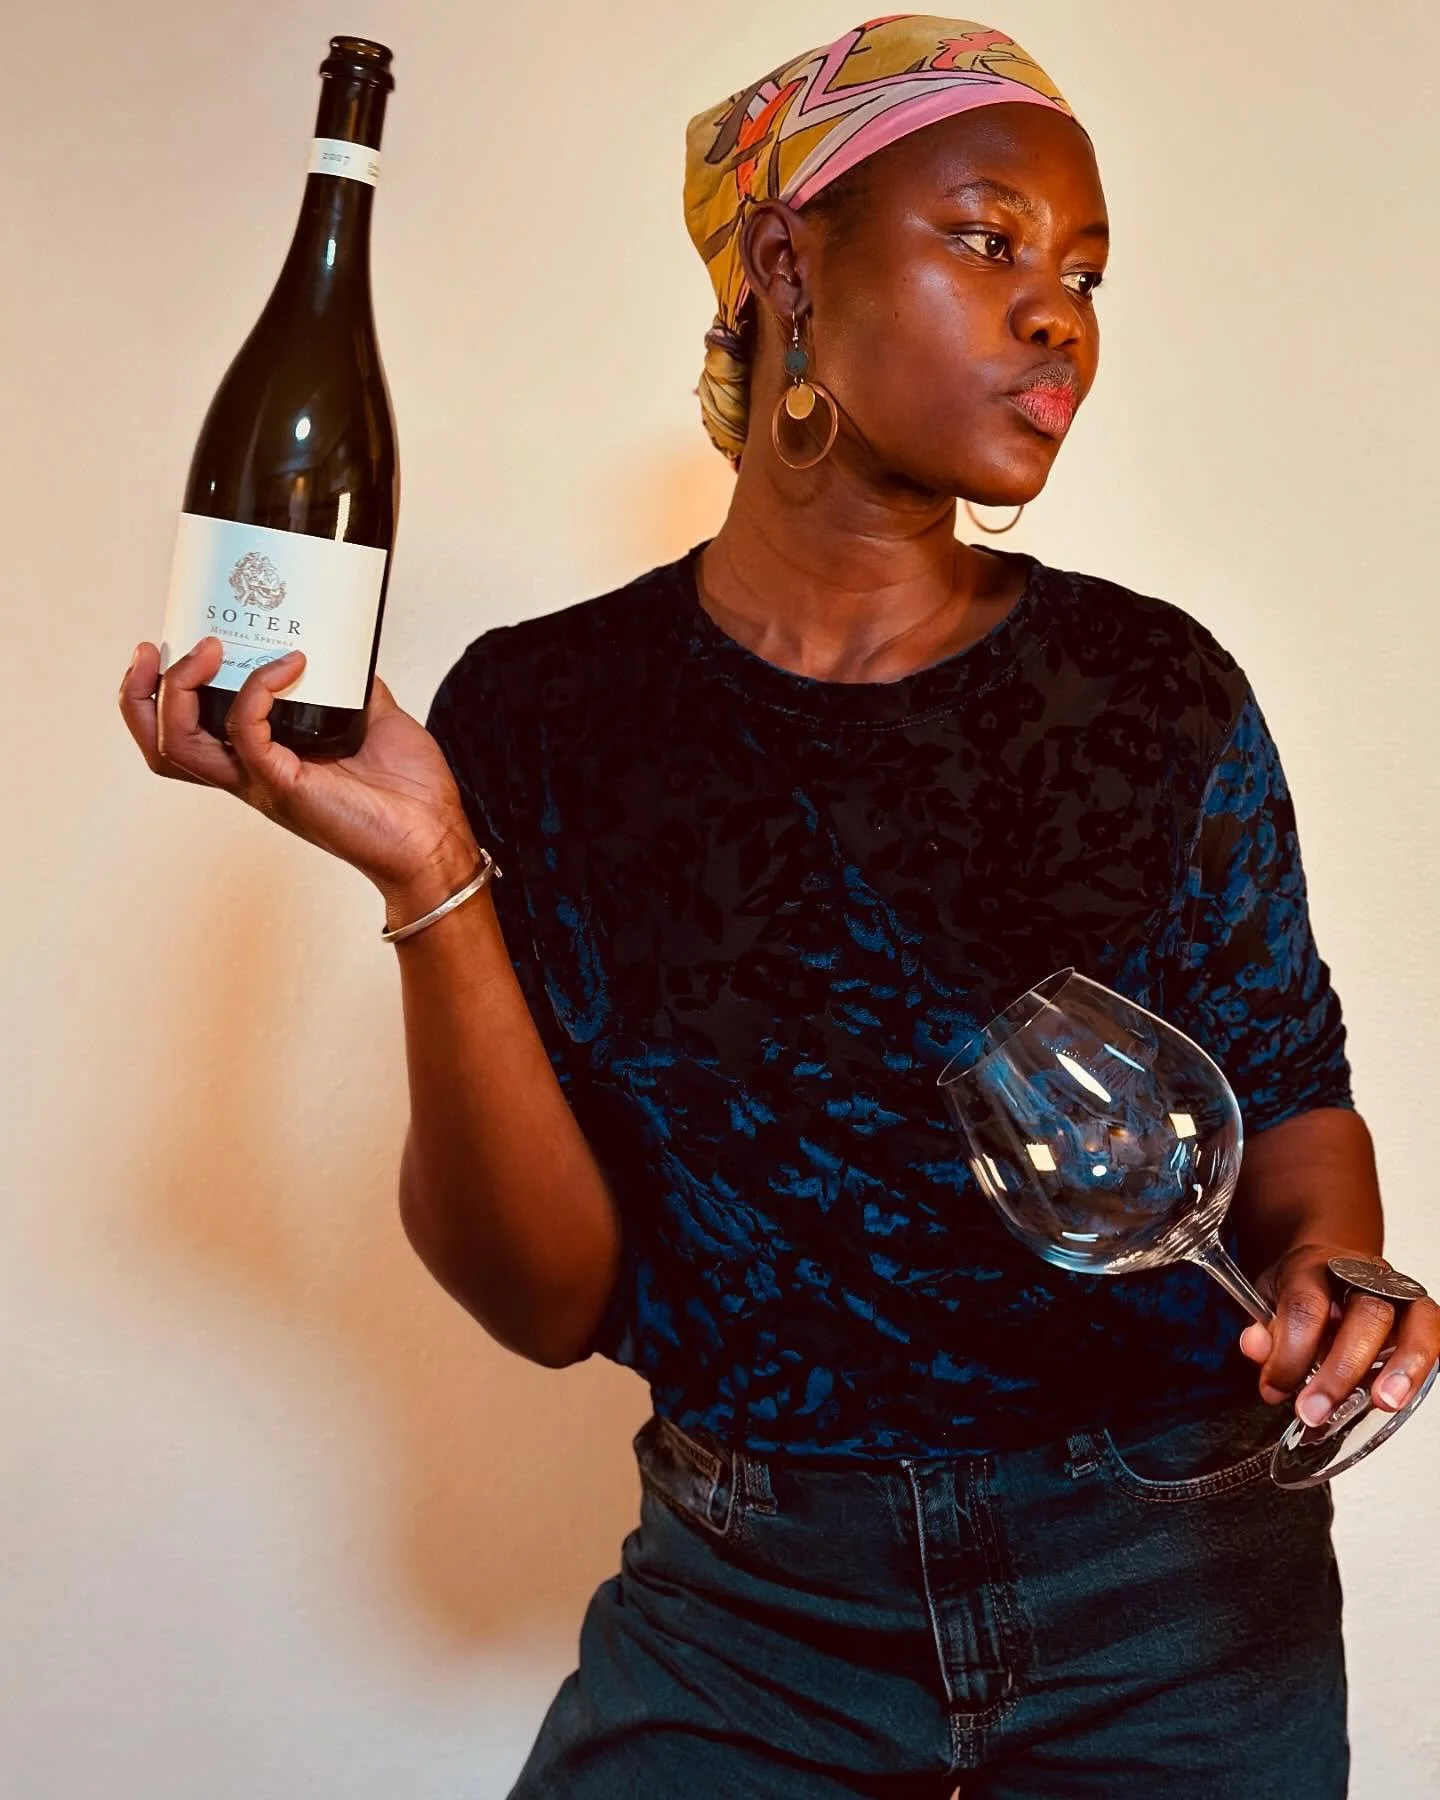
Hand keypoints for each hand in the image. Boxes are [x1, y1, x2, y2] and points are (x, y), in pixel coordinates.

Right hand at [118, 636, 479, 897]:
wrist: (435, 836)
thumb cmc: (408, 791)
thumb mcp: (374, 718)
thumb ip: (349, 685)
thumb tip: (342, 648)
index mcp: (262, 760)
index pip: (185, 733)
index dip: (159, 694)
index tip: (171, 645)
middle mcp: (250, 775)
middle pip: (162, 746)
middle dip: (142, 694)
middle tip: (155, 649)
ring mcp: (264, 784)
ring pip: (181, 748)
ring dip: (180, 690)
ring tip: (211, 649)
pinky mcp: (287, 786)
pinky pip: (247, 734)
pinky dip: (257, 692)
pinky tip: (289, 666)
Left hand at [1238, 1241, 1439, 1426]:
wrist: (1329, 1265)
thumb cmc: (1301, 1289)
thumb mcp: (1267, 1301)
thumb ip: (1263, 1328)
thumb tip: (1257, 1349)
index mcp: (1313, 1267)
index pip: (1305, 1308)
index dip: (1290, 1354)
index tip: (1275, 1389)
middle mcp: (1361, 1274)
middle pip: (1365, 1315)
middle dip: (1341, 1370)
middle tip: (1314, 1411)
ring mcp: (1396, 1291)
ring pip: (1414, 1321)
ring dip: (1402, 1367)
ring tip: (1383, 1403)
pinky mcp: (1421, 1311)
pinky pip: (1433, 1335)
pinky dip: (1419, 1367)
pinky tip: (1399, 1395)